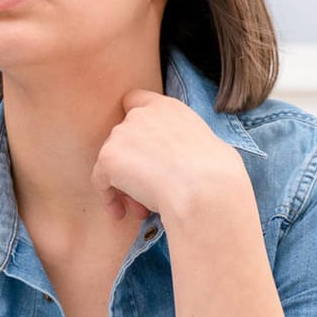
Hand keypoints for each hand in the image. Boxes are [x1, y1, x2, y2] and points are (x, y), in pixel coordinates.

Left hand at [91, 90, 248, 226]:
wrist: (204, 189)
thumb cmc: (216, 176)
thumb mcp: (207, 145)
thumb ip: (183, 143)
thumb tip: (181, 161)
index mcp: (168, 107)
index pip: (136, 102)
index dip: (135, 128)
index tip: (142, 152)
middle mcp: (141, 115)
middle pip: (123, 139)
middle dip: (133, 166)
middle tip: (148, 193)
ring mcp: (122, 134)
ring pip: (113, 162)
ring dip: (125, 186)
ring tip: (142, 210)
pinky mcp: (108, 157)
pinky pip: (101, 181)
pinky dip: (109, 198)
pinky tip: (122, 214)